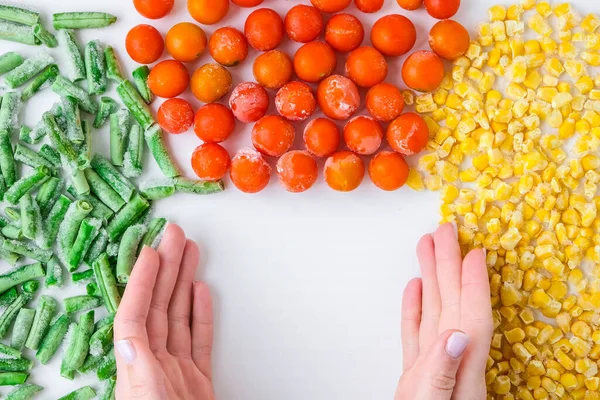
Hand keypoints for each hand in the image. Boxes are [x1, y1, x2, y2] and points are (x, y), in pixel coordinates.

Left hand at [114, 224, 214, 399]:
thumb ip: (139, 371)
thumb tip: (127, 337)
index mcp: (137, 369)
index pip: (135, 314)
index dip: (142, 281)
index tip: (150, 252)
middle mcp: (153, 364)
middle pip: (157, 306)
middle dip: (166, 268)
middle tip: (172, 236)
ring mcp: (176, 370)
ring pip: (178, 316)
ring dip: (183, 282)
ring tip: (189, 253)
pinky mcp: (196, 380)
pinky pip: (198, 339)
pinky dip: (200, 314)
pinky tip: (199, 293)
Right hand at [395, 223, 492, 399]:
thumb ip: (441, 373)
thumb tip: (455, 336)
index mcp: (462, 373)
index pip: (472, 319)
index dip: (474, 283)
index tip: (473, 252)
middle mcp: (451, 365)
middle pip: (454, 306)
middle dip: (449, 265)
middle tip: (445, 232)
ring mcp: (433, 369)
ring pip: (435, 313)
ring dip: (432, 278)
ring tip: (428, 249)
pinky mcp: (416, 376)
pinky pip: (417, 333)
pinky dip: (415, 308)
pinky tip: (415, 289)